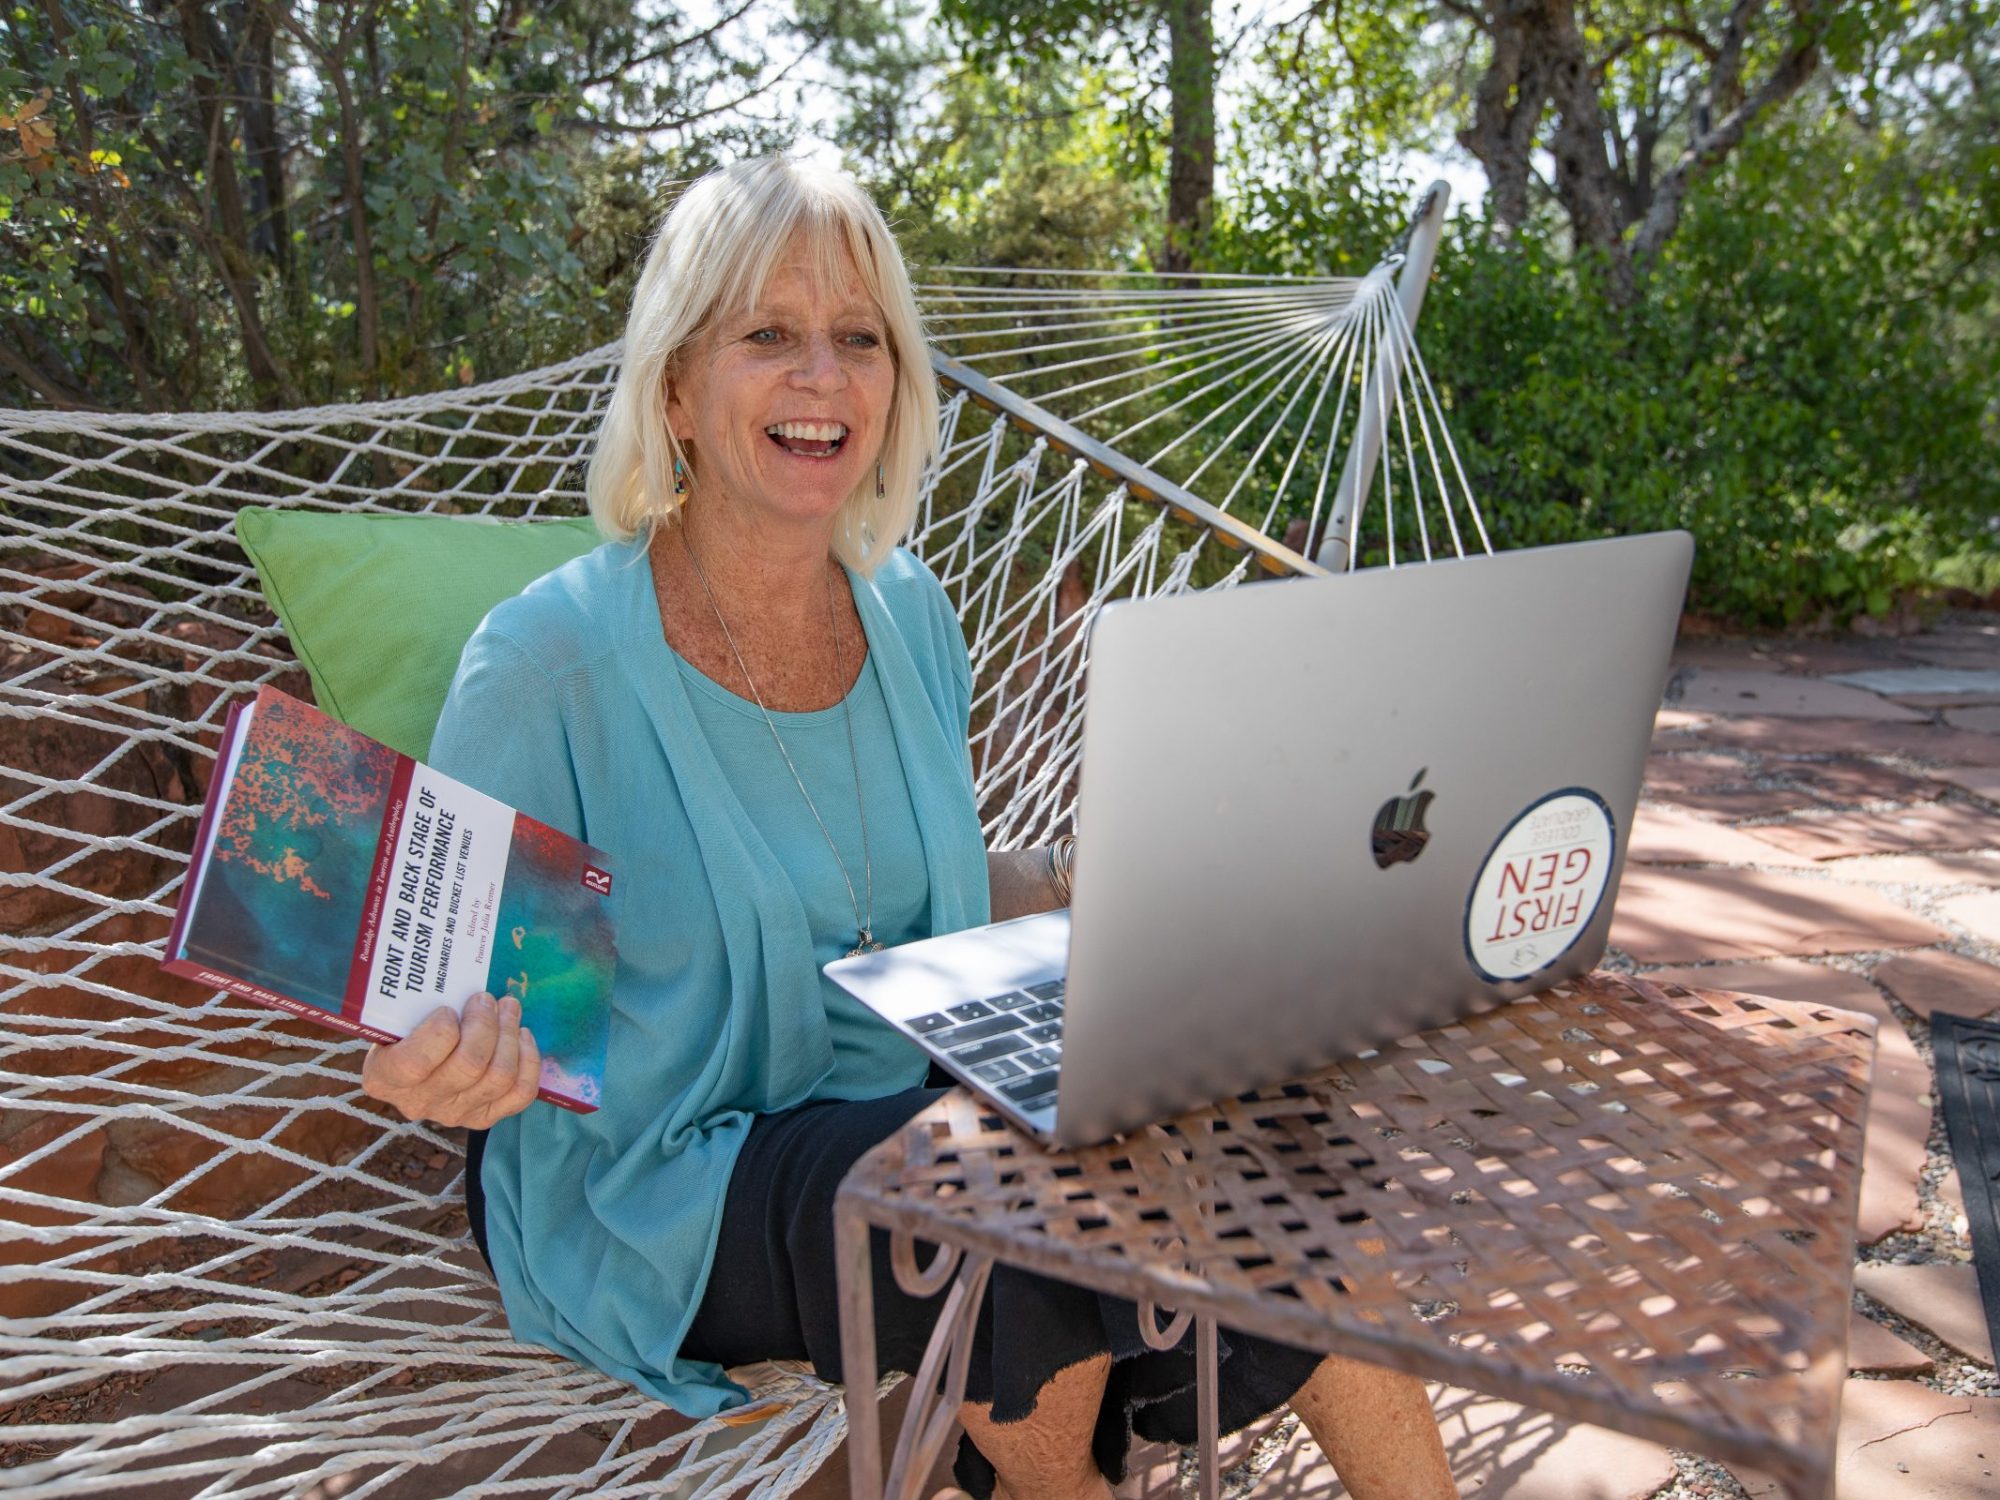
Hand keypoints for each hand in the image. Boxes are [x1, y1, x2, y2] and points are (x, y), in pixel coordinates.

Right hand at [361, 992, 541, 1128]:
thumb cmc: (404, 1028)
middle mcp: (418, 1102)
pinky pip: (521, 1093)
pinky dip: (528, 1059)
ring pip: (499, 1076)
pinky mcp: (485, 1117)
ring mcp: (454, 1114)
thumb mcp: (394, 1016)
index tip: (448, 1009)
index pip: (417, 1062)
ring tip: (509, 1008)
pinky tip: (521, 1035)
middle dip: (485, 1024)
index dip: (440, 1031)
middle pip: (469, 1066)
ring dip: (509, 1035)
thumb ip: (415, 1002)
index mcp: (384, 1077)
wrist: (411, 1060)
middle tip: (486, 999)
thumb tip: (459, 976)